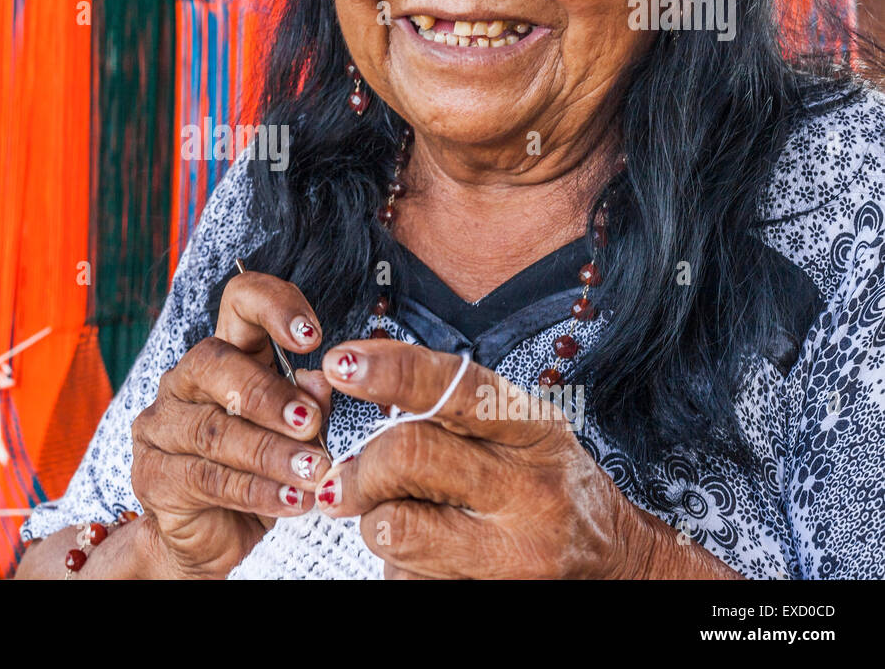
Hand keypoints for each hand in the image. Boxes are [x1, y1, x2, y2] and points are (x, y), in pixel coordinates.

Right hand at [131, 272, 332, 577]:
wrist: (214, 539)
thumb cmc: (260, 474)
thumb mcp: (297, 437)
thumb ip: (310, 405)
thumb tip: (322, 380)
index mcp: (226, 355)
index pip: (238, 301)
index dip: (273, 307)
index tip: (311, 338)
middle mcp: (184, 381)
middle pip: (213, 362)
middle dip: (267, 394)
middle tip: (310, 423)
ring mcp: (161, 426)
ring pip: (213, 429)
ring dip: (270, 452)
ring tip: (313, 472)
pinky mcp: (152, 475)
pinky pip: (207, 479)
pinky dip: (256, 491)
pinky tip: (292, 501)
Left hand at [311, 338, 736, 578]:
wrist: (615, 564)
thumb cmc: (550, 483)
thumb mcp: (522, 430)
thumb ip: (451, 406)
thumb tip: (360, 380)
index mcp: (534, 431)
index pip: (456, 389)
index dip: (391, 371)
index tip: (342, 364)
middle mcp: (529, 490)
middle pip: (408, 456)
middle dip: (362, 466)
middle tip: (346, 477)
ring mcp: (511, 554)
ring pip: (394, 527)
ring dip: (373, 520)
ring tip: (392, 516)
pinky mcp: (487, 595)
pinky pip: (405, 576)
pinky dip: (397, 563)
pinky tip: (425, 554)